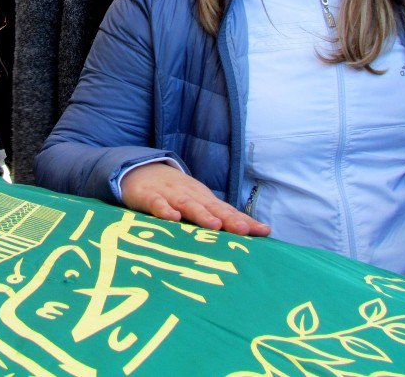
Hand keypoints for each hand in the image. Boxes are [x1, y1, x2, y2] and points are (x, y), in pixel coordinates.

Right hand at [120, 163, 270, 235]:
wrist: (140, 169)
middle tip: (243, 231)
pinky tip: (172, 218)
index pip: (228, 210)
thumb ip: (218, 217)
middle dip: (228, 219)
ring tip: (214, 225)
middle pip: (212, 207)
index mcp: (204, 198)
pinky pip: (157, 203)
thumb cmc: (175, 193)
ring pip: (187, 204)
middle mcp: (191, 195)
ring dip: (201, 214)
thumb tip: (251, 234)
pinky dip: (164, 210)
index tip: (264, 231)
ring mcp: (170, 194)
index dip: (244, 220)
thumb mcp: (196, 203)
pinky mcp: (149, 196)